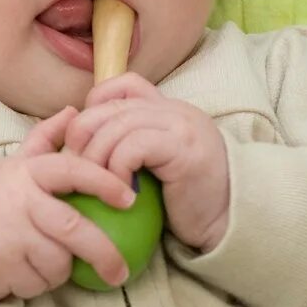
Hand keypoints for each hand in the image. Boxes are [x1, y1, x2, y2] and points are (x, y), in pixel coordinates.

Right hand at [0, 106, 139, 301]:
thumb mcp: (14, 166)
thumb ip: (44, 141)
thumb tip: (73, 110)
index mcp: (27, 172)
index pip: (71, 170)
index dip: (104, 182)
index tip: (130, 198)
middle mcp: (18, 199)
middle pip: (72, 229)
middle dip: (103, 253)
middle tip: (120, 272)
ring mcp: (8, 234)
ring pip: (58, 263)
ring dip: (59, 271)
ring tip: (41, 260)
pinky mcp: (0, 265)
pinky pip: (38, 284)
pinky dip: (38, 285)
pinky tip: (20, 272)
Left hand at [65, 74, 229, 250]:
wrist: (230, 221)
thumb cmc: (188, 202)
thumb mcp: (157, 167)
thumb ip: (134, 147)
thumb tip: (84, 146)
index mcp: (168, 110)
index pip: (123, 85)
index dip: (94, 105)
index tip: (86, 140)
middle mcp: (175, 111)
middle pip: (111, 106)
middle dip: (82, 135)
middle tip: (76, 166)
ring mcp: (181, 126)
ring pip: (117, 125)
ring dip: (96, 157)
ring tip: (96, 184)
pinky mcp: (183, 149)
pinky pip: (133, 147)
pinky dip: (116, 168)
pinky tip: (120, 192)